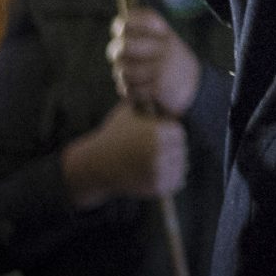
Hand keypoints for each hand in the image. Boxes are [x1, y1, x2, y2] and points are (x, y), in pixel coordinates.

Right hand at [60, 103, 187, 208]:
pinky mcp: (156, 187)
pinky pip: (175, 183)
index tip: (158, 138)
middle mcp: (160, 151)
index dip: (170, 135)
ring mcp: (159, 171)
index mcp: (157, 132)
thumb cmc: (112, 136)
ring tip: (157, 163)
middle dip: (172, 151)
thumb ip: (146, 101)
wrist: (94, 165)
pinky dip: (170, 181)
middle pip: (182, 151)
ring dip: (173, 166)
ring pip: (181, 167)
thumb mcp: (127, 112)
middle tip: (156, 153)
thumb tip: (162, 88)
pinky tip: (158, 175)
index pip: (179, 133)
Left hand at [109, 8, 201, 116]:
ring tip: (125, 76)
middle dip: (114, 52)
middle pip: (123, 46)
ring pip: (123, 70)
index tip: (119, 30)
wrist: (194, 86)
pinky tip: (134, 89)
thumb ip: (144, 33)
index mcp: (165, 33)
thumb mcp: (165, 41)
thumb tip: (119, 22)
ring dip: (120, 75)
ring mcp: (162, 67)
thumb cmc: (170, 61)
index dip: (123, 23)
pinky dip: (128, 90)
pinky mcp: (158, 87)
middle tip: (115, 56)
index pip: (139, 19)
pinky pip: (130, 88)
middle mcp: (165, 47)